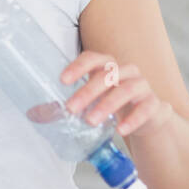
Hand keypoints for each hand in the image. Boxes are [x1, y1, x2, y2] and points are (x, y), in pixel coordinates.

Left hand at [59, 52, 173, 138]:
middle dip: (87, 91)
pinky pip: (145, 108)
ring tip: (91, 121)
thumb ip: (67, 106)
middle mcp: (126, 72)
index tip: (62, 80)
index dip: (78, 67)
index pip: (93, 58)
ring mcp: (142, 86)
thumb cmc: (114, 104)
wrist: (148, 118)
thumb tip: (34, 114)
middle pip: (107, 74)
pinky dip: (133, 119)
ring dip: (107, 105)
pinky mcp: (154, 104)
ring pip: (126, 89)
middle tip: (71, 108)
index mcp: (108, 67)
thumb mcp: (91, 103)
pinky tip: (120, 130)